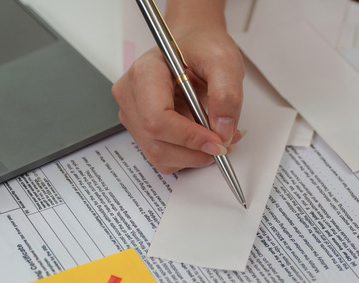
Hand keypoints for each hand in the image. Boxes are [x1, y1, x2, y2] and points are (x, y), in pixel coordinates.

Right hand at [112, 23, 244, 173]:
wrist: (194, 48)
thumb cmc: (203, 49)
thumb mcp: (224, 61)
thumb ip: (227, 94)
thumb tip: (223, 130)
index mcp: (145, 73)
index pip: (156, 118)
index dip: (188, 137)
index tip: (217, 142)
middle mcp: (131, 96)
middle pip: (156, 143)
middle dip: (195, 151)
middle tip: (226, 143)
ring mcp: (134, 115)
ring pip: (160, 155)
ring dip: (194, 157)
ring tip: (219, 139)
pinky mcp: (142, 130)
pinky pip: (164, 157)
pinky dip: (188, 157)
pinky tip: (204, 140)